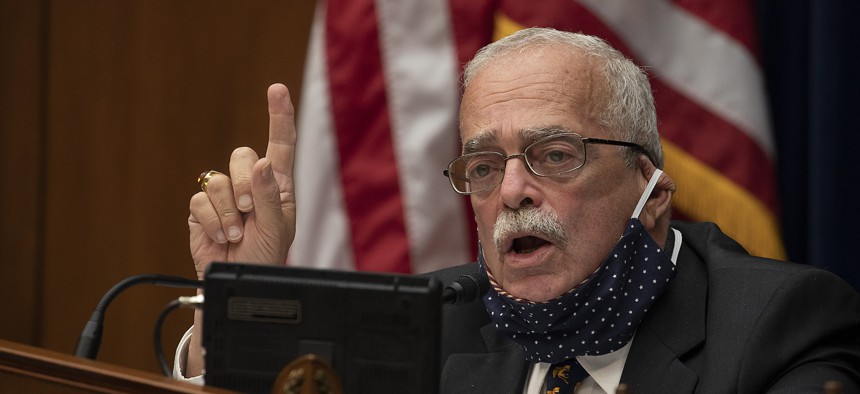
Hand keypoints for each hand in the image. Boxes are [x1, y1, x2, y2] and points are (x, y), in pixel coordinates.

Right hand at [187, 83, 296, 279]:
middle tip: (250, 211)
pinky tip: (221, 236)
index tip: (277, 89)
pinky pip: (200, 199)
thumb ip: (268, 195)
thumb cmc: (266, 257)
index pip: (280, 144)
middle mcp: (251, 184)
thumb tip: (262, 162)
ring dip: (228, 210)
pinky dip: (212, 220)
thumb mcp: (276, 228)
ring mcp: (224, 196)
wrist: (238, 283)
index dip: (279, 115)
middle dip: (245, 185)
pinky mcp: (202, 210)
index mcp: (277, 184)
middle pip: (241, 156)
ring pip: (217, 179)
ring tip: (237, 232)